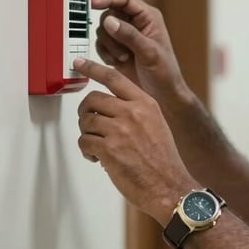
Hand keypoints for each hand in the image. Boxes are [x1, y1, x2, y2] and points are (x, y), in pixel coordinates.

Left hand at [74, 58, 195, 223]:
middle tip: (89, 123)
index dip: (93, 68)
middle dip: (85, 111)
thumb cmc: (164, 160)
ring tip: (98, 146)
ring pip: (86, 121)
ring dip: (87, 134)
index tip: (79, 63)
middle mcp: (132, 112)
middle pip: (93, 99)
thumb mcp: (157, 124)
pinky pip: (84, 142)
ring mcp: (120, 129)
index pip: (114, 77)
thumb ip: (136, 111)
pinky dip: (87, 151)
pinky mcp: (109, 148)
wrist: (169, 186)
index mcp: (146, 103)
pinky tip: (98, 159)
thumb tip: (112, 108)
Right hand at [92, 0, 186, 101]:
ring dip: (108, 45)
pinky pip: (100, 44)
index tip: (95, 4)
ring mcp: (125, 37)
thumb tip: (110, 21)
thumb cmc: (165, 73)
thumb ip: (129, 35)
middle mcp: (136, 24)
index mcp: (149, 18)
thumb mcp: (149, 52)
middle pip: (110, 14)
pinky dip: (104, 53)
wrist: (162, 95)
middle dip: (110, 32)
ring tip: (123, 57)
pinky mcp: (116, 49)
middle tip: (121, 48)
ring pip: (103, 30)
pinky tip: (116, 62)